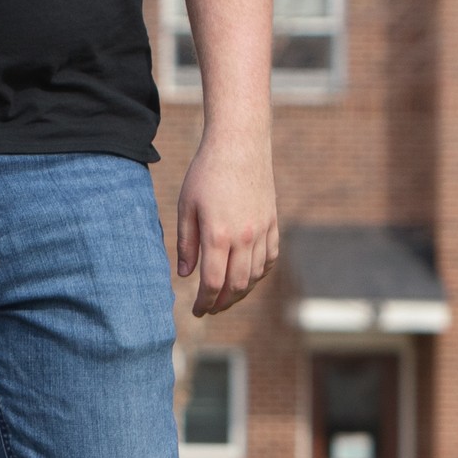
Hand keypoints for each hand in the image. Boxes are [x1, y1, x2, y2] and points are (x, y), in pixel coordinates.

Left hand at [174, 124, 278, 318]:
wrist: (240, 146)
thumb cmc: (206, 174)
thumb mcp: (186, 207)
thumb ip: (186, 244)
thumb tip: (185, 275)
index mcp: (219, 235)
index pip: (214, 282)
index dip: (204, 302)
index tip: (196, 311)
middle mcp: (245, 237)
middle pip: (237, 285)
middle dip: (222, 303)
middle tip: (209, 309)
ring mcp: (263, 231)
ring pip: (256, 275)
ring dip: (241, 292)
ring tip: (225, 298)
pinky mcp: (273, 223)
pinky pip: (270, 258)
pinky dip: (259, 274)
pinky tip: (247, 278)